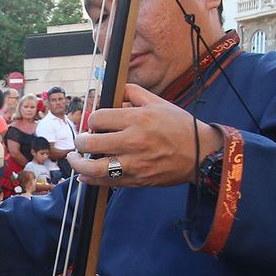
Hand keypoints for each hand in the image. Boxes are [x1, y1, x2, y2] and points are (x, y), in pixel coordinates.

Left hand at [68, 84, 224, 187]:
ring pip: (94, 167)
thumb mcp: (158, 102)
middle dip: (80, 141)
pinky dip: (91, 180)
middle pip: (90, 143)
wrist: (200, 154)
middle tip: (81, 141)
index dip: (93, 120)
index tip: (96, 123)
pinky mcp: (137, 180)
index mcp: (138, 119)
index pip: (99, 118)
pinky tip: (85, 176)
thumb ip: (132, 93)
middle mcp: (133, 142)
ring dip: (78, 164)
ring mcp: (134, 164)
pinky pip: (107, 183)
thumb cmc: (179, 127)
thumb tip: (112, 94)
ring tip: (75, 159)